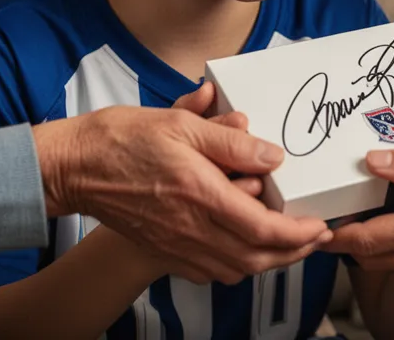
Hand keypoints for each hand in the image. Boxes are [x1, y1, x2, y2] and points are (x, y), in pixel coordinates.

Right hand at [34, 82, 329, 284]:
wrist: (75, 167)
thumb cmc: (123, 139)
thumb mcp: (181, 124)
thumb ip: (229, 142)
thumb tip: (271, 156)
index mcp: (200, 194)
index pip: (262, 228)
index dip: (298, 232)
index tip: (319, 225)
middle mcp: (191, 228)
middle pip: (255, 258)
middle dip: (293, 253)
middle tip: (314, 238)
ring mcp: (175, 244)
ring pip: (235, 269)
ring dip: (267, 260)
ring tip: (288, 243)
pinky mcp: (162, 250)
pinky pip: (209, 271)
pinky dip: (235, 264)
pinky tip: (243, 247)